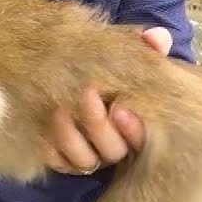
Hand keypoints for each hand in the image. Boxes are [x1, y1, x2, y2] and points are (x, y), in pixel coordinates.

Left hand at [42, 27, 172, 174]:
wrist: (84, 76)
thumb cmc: (114, 70)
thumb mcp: (132, 56)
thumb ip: (149, 47)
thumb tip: (157, 37)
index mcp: (137, 128)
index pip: (141, 139)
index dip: (133, 130)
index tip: (119, 108)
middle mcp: (116, 147)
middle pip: (112, 151)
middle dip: (98, 124)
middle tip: (86, 93)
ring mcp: (91, 156)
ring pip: (84, 161)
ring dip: (70, 137)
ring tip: (58, 108)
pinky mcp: (66, 160)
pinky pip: (58, 164)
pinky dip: (50, 150)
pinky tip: (43, 129)